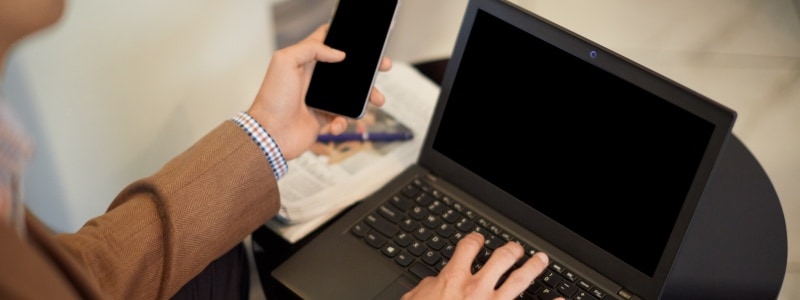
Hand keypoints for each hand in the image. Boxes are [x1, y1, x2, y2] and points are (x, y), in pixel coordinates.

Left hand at [246, 23, 391, 159]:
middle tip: (383, 67)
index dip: (344, 39)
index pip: (326, 42)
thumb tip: (338, 53)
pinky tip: (336, 124)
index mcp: (305, 61)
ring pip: (351, 94)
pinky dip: (344, 121)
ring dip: (366, 97)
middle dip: (366, 69)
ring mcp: (320, 99)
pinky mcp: (324, 118)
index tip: (362, 41)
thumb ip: (311, 49)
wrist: (270, 134)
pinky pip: (343, 117)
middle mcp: (314, 79)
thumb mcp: (285, 61)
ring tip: (377, 100)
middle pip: (347, 69)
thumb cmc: (272, 98)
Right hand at [402, 232, 551, 299]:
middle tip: (516, 249)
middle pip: (501, 258)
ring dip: (533, 267)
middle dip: (511, 250)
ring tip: (540, 261)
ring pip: (520, 279)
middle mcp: (477, 288)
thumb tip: (433, 282)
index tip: (478, 239)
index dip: (475, 240)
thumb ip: (426, 288)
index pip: (468, 248)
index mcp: (453, 279)